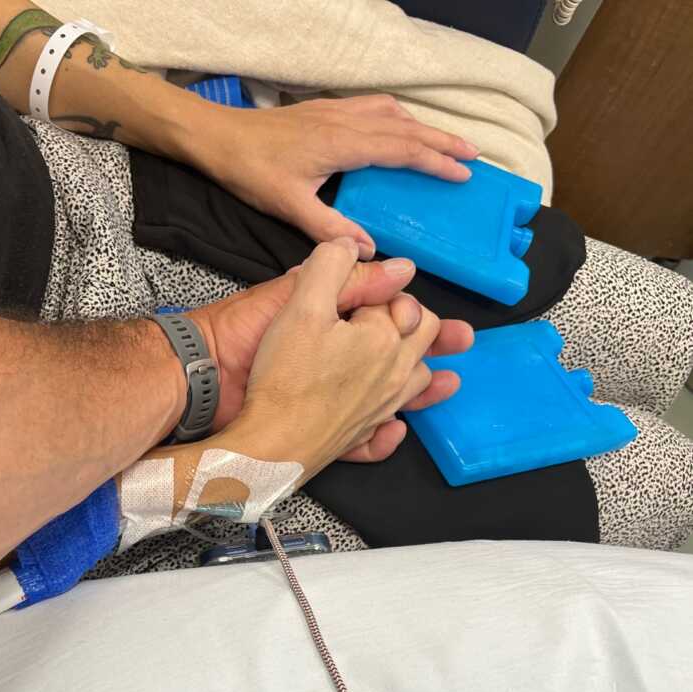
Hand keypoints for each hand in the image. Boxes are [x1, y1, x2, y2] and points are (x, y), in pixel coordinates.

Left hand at [192, 95, 478, 257]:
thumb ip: (330, 228)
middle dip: (442, 142)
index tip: (462, 173)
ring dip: (423, 128)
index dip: (435, 162)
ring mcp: (336, 111)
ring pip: (393, 114)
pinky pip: (374, 107)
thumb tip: (369, 249)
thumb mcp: (290, 206)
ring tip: (446, 144)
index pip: (402, 151)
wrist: (220, 137)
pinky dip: (398, 118)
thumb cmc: (252, 172)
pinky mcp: (325, 110)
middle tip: (474, 156)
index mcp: (343, 144)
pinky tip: (400, 127)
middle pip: (406, 128)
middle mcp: (346, 121)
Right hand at [236, 238, 469, 473]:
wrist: (272, 443)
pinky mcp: (363, 436)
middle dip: (415, 320)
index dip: (379, 293)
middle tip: (396, 313)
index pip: (398, 300)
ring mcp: (382, 408)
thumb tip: (353, 244)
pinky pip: (390, 433)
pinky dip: (396, 425)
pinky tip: (396, 424)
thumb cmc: (285, 375)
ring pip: (418, 382)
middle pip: (424, 336)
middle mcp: (394, 373)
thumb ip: (329, 266)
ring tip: (421, 365)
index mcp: (384, 336)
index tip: (354, 297)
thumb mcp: (301, 304)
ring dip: (422, 368)